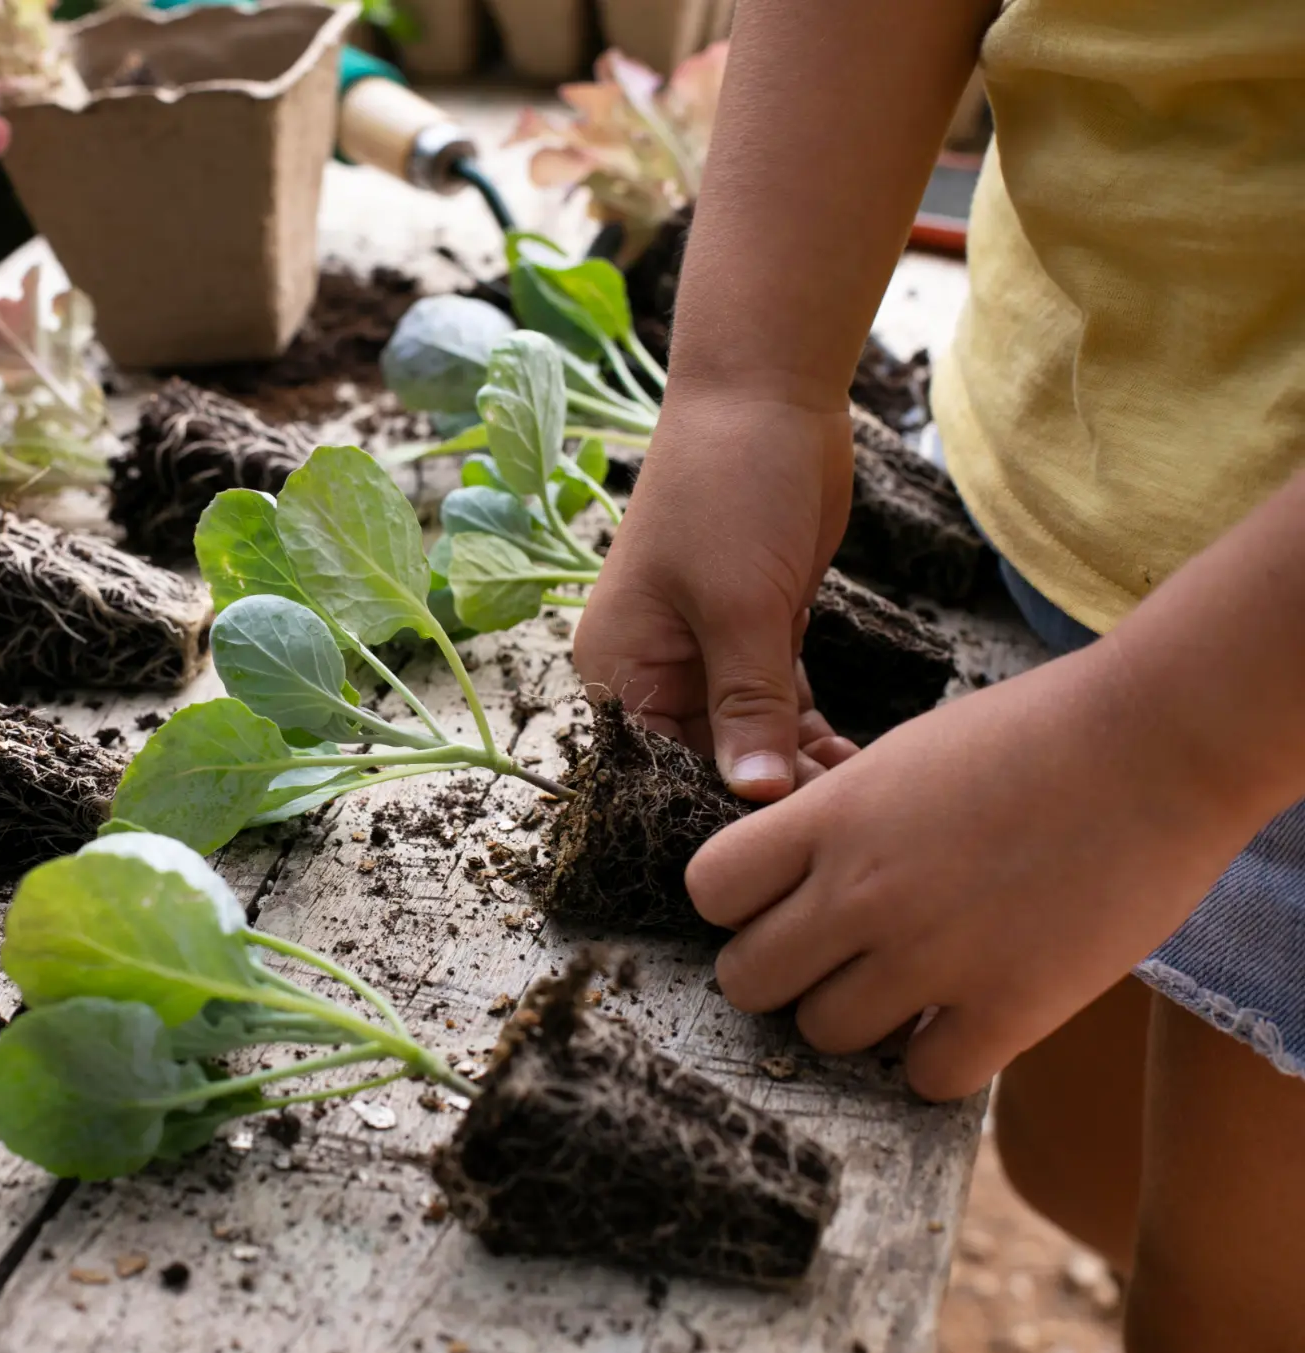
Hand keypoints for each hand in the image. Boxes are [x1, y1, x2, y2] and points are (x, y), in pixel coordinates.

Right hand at [574, 387, 856, 798]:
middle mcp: (652, 666)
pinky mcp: (754, 630)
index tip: (784, 836)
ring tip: (857, 794)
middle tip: (837, 819)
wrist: (768, 393)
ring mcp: (704, 648)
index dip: (718, 802)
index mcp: (618, 665)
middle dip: (767, 788)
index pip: (660, 763)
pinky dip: (807, 729)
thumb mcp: (739, 608)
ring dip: (798, 763)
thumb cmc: (729, 489)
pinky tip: (851, 758)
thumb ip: (748, 707)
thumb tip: (756, 800)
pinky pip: (776, 701)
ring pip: (748, 734)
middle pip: (705, 756)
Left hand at [691, 635, 1263, 1099]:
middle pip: (746, 979)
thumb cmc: (1033, 734)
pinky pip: (926, 1079)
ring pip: (822, 1034)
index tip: (776, 900)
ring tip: (905, 985)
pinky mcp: (1011, 1006)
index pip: (708, 887)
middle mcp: (862, 890)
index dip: (734, 904)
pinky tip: (963, 1021)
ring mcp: (933, 954)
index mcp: (831, 817)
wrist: (1158, 743)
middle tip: (831, 957)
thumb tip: (790, 879)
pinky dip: (936, 1063)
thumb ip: (836, 821)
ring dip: (854, 1020)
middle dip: (780, 972)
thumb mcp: (901, 756)